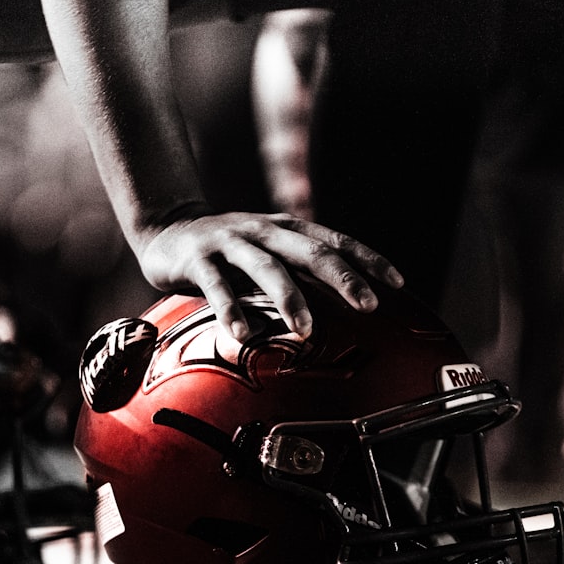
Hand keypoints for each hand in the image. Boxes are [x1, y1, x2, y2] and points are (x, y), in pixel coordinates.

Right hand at [136, 212, 404, 340]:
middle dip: (342, 278)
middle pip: (310, 251)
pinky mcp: (198, 258)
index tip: (397, 283)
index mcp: (287, 229)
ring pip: (266, 267)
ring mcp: (231, 242)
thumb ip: (301, 270)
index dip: (368, 259)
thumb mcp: (270, 251)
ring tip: (306, 329)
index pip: (336, 240)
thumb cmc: (229, 251)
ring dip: (289, 298)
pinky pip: (216, 285)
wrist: (166, 229)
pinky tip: (241, 334)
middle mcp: (265, 231)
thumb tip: (348, 303)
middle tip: (368, 305)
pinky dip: (230, 309)